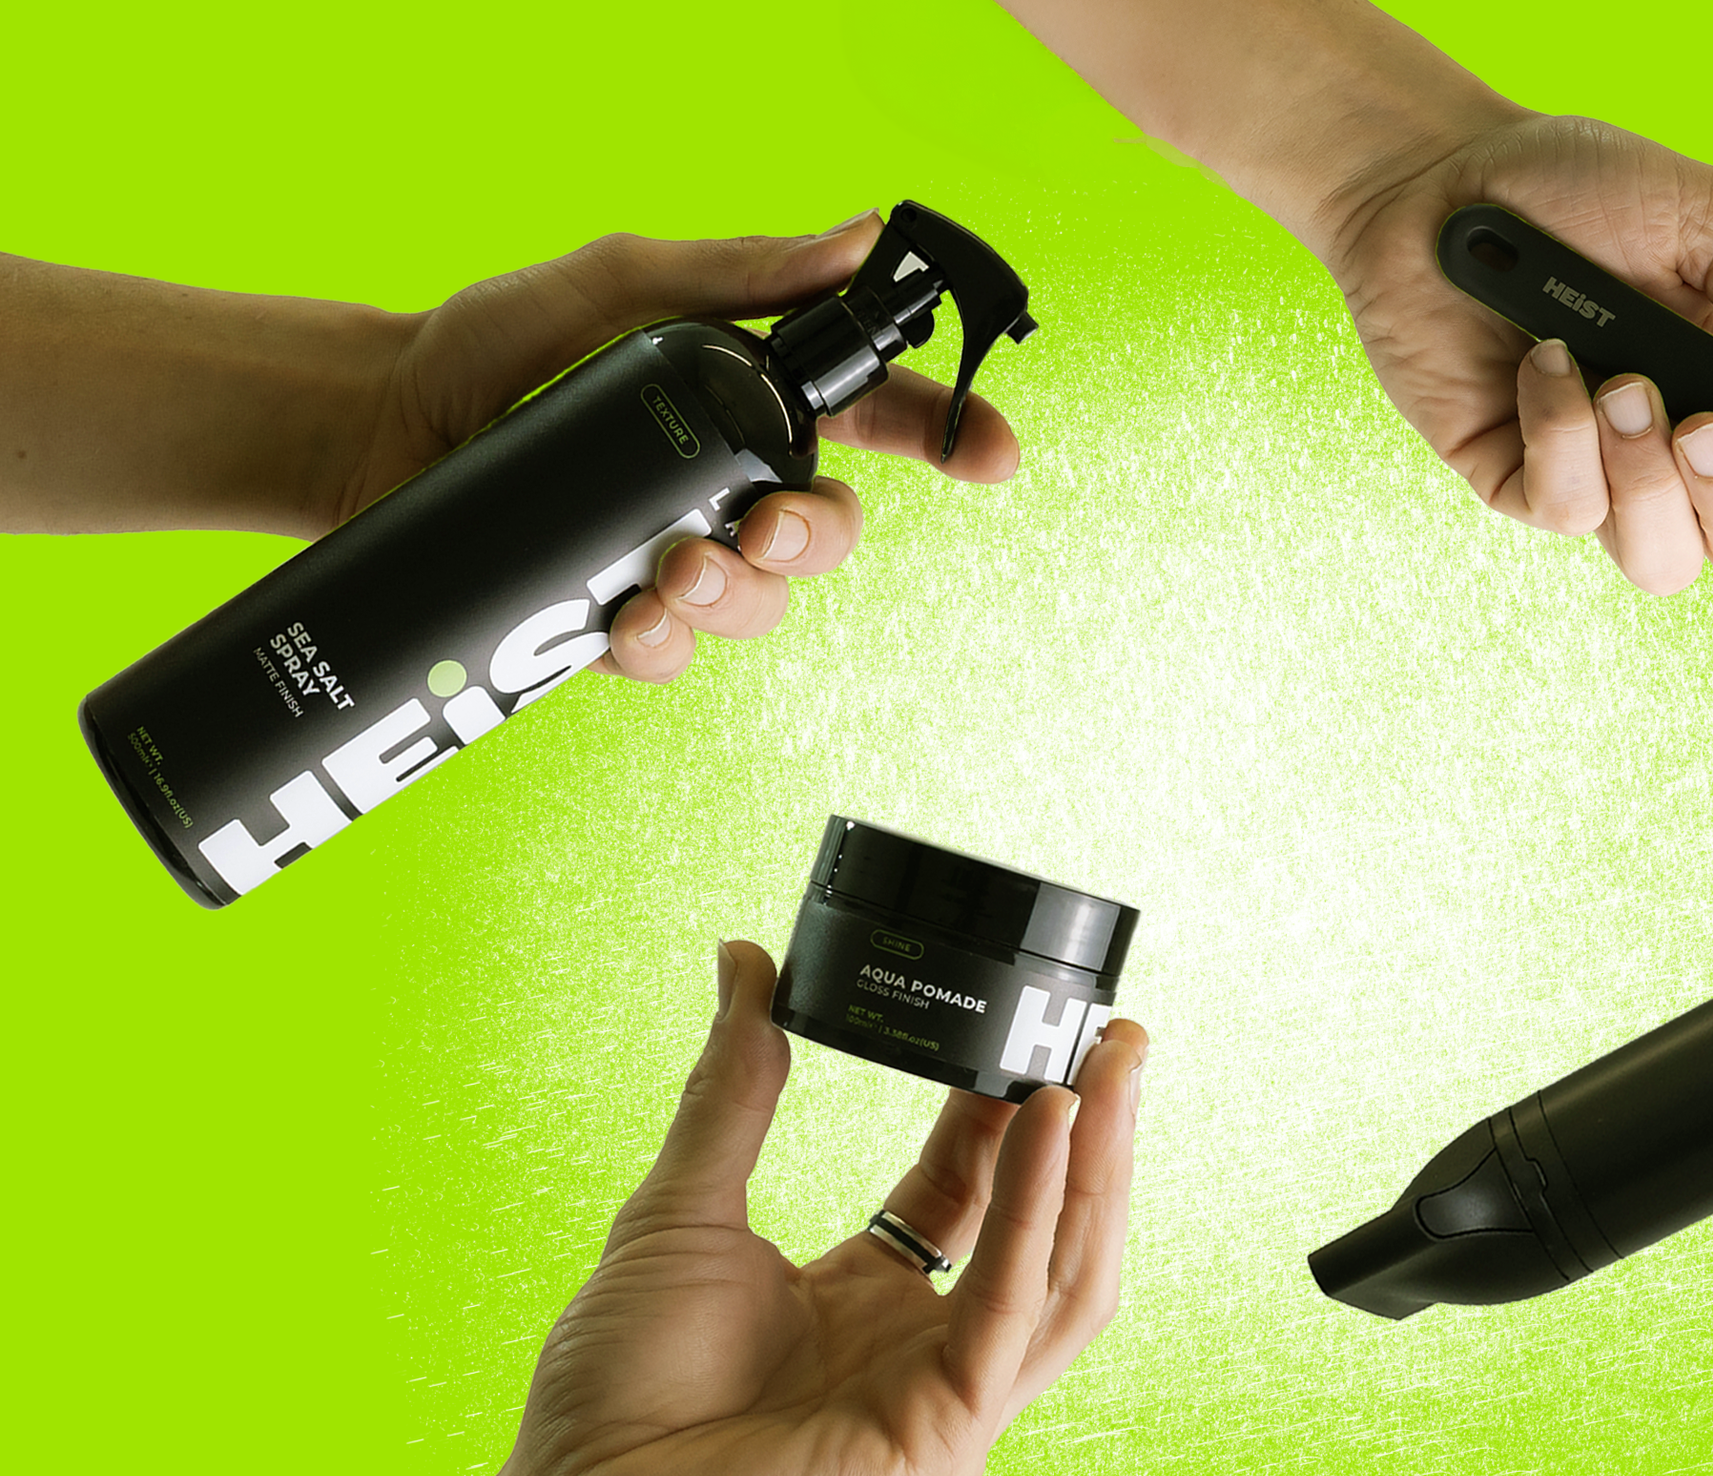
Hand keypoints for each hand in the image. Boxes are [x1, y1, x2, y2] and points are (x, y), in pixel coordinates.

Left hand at [338, 212, 1021, 682]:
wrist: (372, 430)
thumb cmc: (491, 347)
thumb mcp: (617, 286)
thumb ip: (736, 274)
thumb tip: (856, 240)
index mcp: (745, 399)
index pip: (873, 416)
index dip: (950, 436)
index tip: (998, 455)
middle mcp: (726, 484)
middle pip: (829, 532)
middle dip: (813, 539)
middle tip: (759, 526)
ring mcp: (676, 557)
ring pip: (761, 604)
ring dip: (732, 598)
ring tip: (664, 574)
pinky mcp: (615, 620)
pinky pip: (676, 656)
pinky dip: (661, 646)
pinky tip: (626, 624)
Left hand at [506, 940, 1146, 1475]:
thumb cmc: (616, 1395)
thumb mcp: (684, 1207)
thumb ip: (733, 1087)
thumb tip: (746, 962)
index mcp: (874, 1307)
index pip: (977, 1194)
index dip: (1016, 1113)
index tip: (1037, 1028)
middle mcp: (926, 1354)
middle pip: (1046, 1230)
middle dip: (1090, 1133)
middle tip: (1116, 1037)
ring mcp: (945, 1403)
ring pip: (1061, 1274)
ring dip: (1096, 1170)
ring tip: (1105, 1070)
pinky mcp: (941, 1438)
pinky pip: (1006, 1308)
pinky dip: (1033, 1213)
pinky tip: (1044, 1130)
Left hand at [1322, 112, 1712, 594]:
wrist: (1445, 177)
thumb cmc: (1574, 187)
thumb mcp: (1702, 217)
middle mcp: (1665, 448)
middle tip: (1703, 426)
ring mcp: (1590, 470)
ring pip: (1655, 559)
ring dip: (1647, 474)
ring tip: (1621, 382)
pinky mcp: (1512, 477)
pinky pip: (1565, 507)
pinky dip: (1564, 433)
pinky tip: (1547, 361)